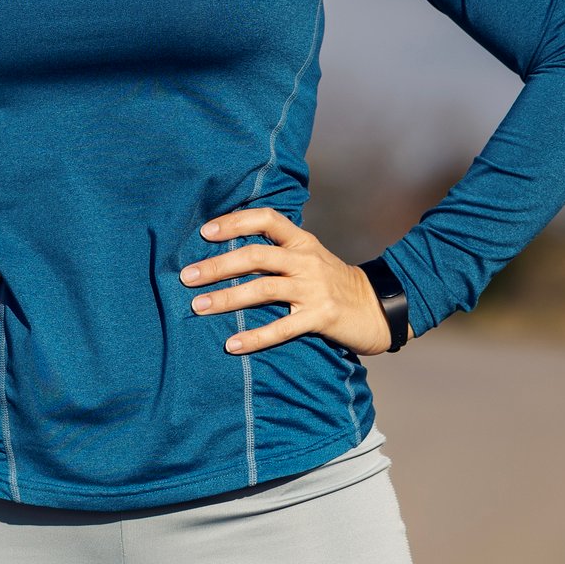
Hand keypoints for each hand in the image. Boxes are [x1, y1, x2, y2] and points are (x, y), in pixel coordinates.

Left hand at [179, 206, 411, 356]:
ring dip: (227, 298)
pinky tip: (232, 345)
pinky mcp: (320, 317)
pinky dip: (255, 337)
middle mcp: (306, 260)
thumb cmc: (333, 282)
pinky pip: (281, 327)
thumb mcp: (310, 257)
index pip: (267, 219)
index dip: (235, 222)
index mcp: (302, 241)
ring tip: (198, 307)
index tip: (205, 233)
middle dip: (218, 266)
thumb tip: (230, 252)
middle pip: (256, 256)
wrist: (377, 309)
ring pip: (263, 289)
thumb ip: (278, 252)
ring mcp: (314, 289)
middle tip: (187, 277)